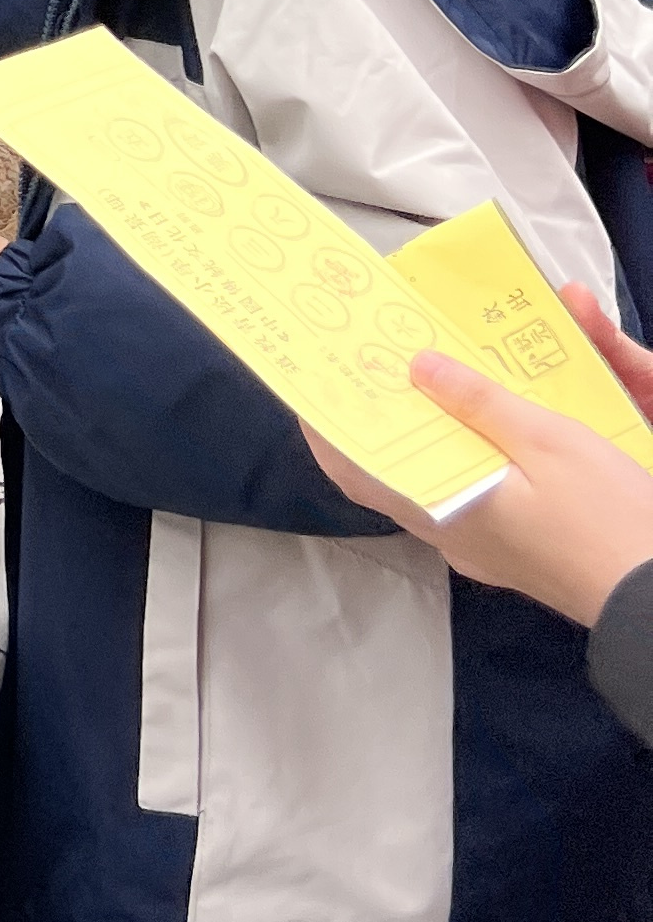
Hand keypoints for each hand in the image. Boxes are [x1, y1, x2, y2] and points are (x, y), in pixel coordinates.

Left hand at [301, 291, 652, 628]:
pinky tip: (479, 431)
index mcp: (444, 508)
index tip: (316, 384)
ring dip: (423, 440)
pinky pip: (468, 499)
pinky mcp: (514, 553)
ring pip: (432, 486)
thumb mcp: (547, 441)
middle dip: (380, 422)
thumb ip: (479, 404)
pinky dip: (460, 462)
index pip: (357, 471)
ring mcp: (483, 549)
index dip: (328, 429)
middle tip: (375, 371)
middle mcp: (452, 534)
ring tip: (424, 388)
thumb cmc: (606, 516)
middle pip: (392, 474)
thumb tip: (415, 369)